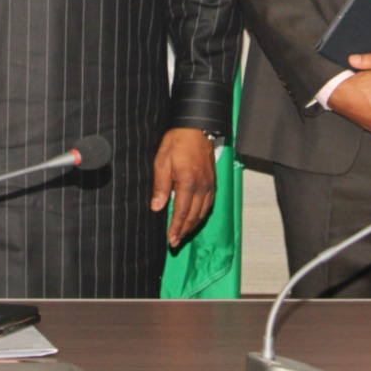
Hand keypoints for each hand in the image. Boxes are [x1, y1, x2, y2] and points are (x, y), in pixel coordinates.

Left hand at [151, 128, 215, 247]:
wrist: (196, 127)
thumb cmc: (177, 141)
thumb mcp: (162, 161)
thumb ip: (160, 186)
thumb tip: (156, 207)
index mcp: (187, 182)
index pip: (181, 212)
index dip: (175, 228)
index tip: (170, 239)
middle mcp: (201, 186)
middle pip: (193, 216)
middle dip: (184, 231)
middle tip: (175, 242)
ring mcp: (209, 184)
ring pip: (202, 212)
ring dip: (193, 225)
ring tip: (183, 233)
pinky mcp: (213, 181)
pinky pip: (209, 204)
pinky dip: (201, 214)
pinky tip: (195, 218)